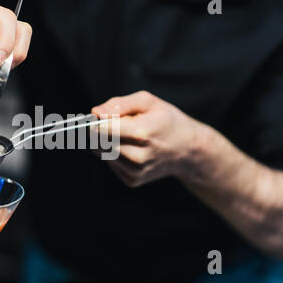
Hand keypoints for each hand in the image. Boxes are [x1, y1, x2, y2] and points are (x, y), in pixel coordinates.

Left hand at [92, 91, 208, 187]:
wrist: (187, 149)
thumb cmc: (166, 121)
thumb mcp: (147, 102)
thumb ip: (119, 104)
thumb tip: (95, 112)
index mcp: (141, 134)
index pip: (102, 129)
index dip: (97, 121)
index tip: (100, 117)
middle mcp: (138, 156)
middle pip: (99, 143)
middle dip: (100, 131)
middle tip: (115, 124)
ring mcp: (135, 171)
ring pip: (101, 153)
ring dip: (106, 143)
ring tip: (125, 135)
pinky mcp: (132, 180)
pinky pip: (109, 164)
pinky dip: (113, 154)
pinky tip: (129, 148)